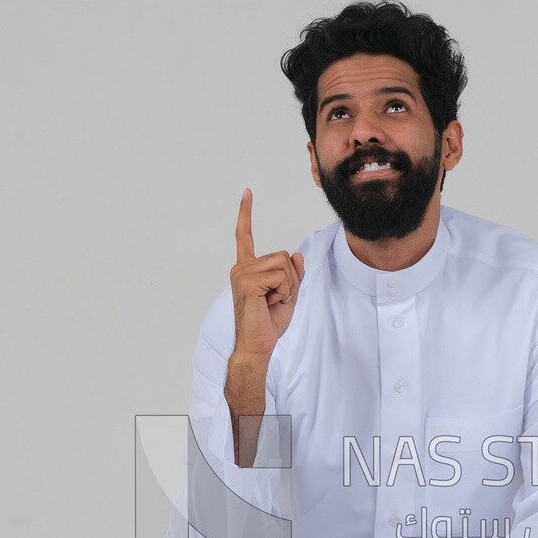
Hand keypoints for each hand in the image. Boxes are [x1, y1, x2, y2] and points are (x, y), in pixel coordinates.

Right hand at [231, 188, 304, 360]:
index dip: (246, 213)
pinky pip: (280, 276)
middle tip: (277, 299)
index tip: (247, 192)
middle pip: (282, 256)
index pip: (244, 236)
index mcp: (247, 268)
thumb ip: (293, 275)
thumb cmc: (269, 323)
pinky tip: (269, 303)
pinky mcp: (246, 282)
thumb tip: (296, 256)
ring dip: (287, 286)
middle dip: (290, 279)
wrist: (258, 345)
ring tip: (272, 302)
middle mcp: (241, 267)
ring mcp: (241, 273)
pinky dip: (283, 291)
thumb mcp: (288, 295)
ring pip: (282, 265)